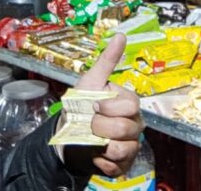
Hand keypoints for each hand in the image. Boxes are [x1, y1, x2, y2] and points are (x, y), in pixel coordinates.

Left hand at [62, 33, 143, 176]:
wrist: (66, 136)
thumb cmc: (80, 106)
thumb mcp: (90, 81)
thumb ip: (107, 61)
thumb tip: (121, 35)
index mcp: (128, 103)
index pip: (130, 105)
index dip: (109, 107)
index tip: (94, 105)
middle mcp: (134, 124)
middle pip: (127, 127)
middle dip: (102, 127)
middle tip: (90, 124)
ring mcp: (131, 145)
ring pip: (124, 148)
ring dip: (101, 146)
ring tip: (92, 140)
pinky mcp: (124, 163)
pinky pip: (119, 166)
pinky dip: (102, 162)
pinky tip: (95, 155)